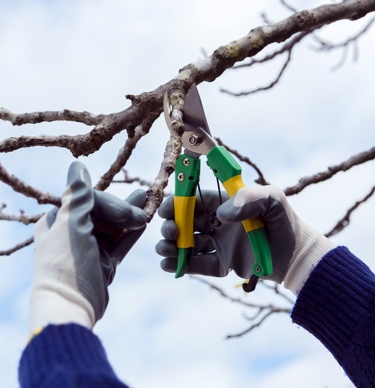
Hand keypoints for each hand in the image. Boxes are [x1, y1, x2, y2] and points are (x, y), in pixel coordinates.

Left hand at [28, 162, 146, 334]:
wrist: (70, 306)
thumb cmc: (65, 262)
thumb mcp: (71, 224)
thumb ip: (78, 195)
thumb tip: (77, 165)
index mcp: (57, 220)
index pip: (86, 199)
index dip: (108, 202)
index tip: (126, 212)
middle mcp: (71, 232)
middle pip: (101, 212)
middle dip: (122, 210)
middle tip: (140, 214)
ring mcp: (88, 249)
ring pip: (113, 227)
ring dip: (130, 216)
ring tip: (149, 201)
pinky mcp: (102, 264)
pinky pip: (119, 244)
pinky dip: (131, 234)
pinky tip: (145, 222)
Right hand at [155, 186, 334, 293]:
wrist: (298, 257)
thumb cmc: (284, 222)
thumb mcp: (272, 200)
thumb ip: (248, 198)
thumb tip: (221, 215)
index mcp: (224, 204)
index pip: (194, 201)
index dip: (176, 204)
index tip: (166, 211)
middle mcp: (218, 223)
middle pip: (185, 223)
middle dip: (171, 227)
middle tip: (170, 233)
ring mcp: (219, 245)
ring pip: (188, 244)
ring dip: (172, 247)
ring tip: (164, 250)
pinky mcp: (223, 265)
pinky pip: (198, 265)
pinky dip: (182, 265)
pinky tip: (169, 265)